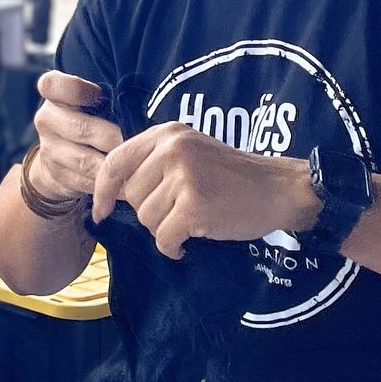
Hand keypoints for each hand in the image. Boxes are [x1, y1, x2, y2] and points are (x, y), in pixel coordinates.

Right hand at [30, 71, 122, 205]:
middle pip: (80, 128)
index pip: (51, 84)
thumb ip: (105, 95)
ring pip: (86, 160)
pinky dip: (109, 182)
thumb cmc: (84, 117)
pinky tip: (125, 179)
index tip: (98, 95)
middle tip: (134, 140)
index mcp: (52, 93)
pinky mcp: (58, 176)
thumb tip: (143, 102)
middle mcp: (46, 119)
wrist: (56, 156)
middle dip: (112, 137)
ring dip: (113, 164)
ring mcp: (49, 150)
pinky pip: (87, 181)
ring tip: (135, 162)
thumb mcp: (86, 100)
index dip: (77, 90)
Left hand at [92, 123, 317, 261]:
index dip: (102, 190)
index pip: (116, 161)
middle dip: (150, 212)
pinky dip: (174, 247)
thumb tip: (113, 192)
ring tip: (193, 220)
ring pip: (147, 219)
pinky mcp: (194, 206)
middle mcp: (171, 150)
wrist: (279, 189)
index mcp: (167, 134)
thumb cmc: (233, 176)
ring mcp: (183, 177)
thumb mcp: (191, 152)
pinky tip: (191, 241)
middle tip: (180, 210)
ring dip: (166, 229)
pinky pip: (164, 238)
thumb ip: (155, 163)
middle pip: (131, 197)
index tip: (101, 210)